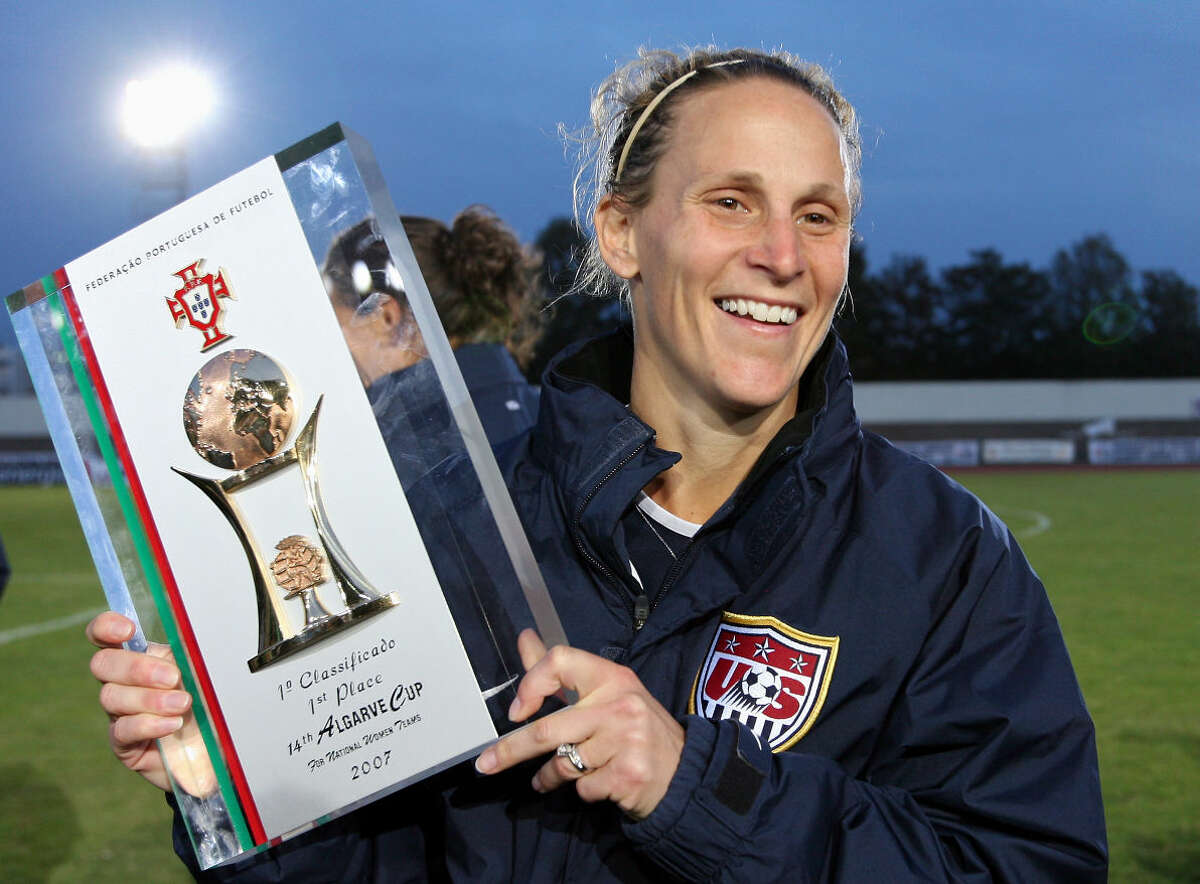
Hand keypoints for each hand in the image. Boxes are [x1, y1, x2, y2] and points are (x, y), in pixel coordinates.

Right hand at [87, 611, 215, 795]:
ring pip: (111, 697)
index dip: (106, 627)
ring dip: (150, 699)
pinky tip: (173, 724)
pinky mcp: (124, 744)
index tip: (128, 630)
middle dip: (137, 668)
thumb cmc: (210, 702)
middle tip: (173, 678)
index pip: (105, 635)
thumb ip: (188, 652)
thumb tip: (183, 633)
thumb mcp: (203, 672)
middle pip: (103, 664)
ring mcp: (120, 714)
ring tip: (184, 704)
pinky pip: (123, 730)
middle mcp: (124, 683)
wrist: (218, 748)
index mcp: (142, 657)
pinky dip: (149, 724)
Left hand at [474, 630, 684, 819]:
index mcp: (612, 677)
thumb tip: (524, 638)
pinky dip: (584, 790)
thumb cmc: (635, 729)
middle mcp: (619, 705)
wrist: (684, 772)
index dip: (530, 684)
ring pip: (563, 763)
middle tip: (486, 765)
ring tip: (549, 779)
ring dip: (550, 777)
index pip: (560, 661)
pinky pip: (583, 788)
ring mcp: (626, 741)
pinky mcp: (628, 776)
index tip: (517, 711)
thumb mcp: (606, 693)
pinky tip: (600, 783)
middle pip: (547, 729)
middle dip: (510, 750)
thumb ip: (560, 672)